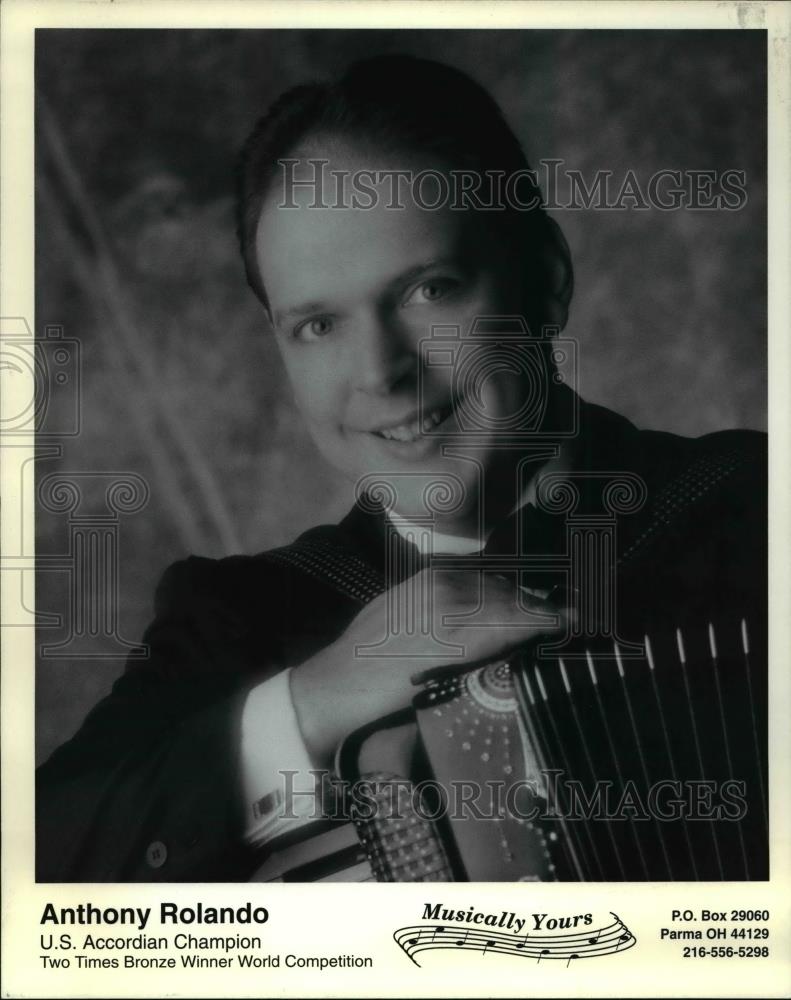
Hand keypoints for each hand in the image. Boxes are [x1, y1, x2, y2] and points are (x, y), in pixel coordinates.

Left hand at [289, 569, 571, 765]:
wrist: (336, 684)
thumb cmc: (389, 702)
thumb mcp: (445, 692)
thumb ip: (488, 665)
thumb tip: (527, 651)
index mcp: (455, 631)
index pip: (518, 617)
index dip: (554, 619)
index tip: (583, 621)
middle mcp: (446, 599)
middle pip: (509, 598)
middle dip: (542, 608)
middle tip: (573, 618)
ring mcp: (431, 586)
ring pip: (491, 585)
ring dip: (518, 597)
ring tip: (542, 612)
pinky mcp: (418, 580)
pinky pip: (467, 577)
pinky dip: (490, 587)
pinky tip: (501, 599)